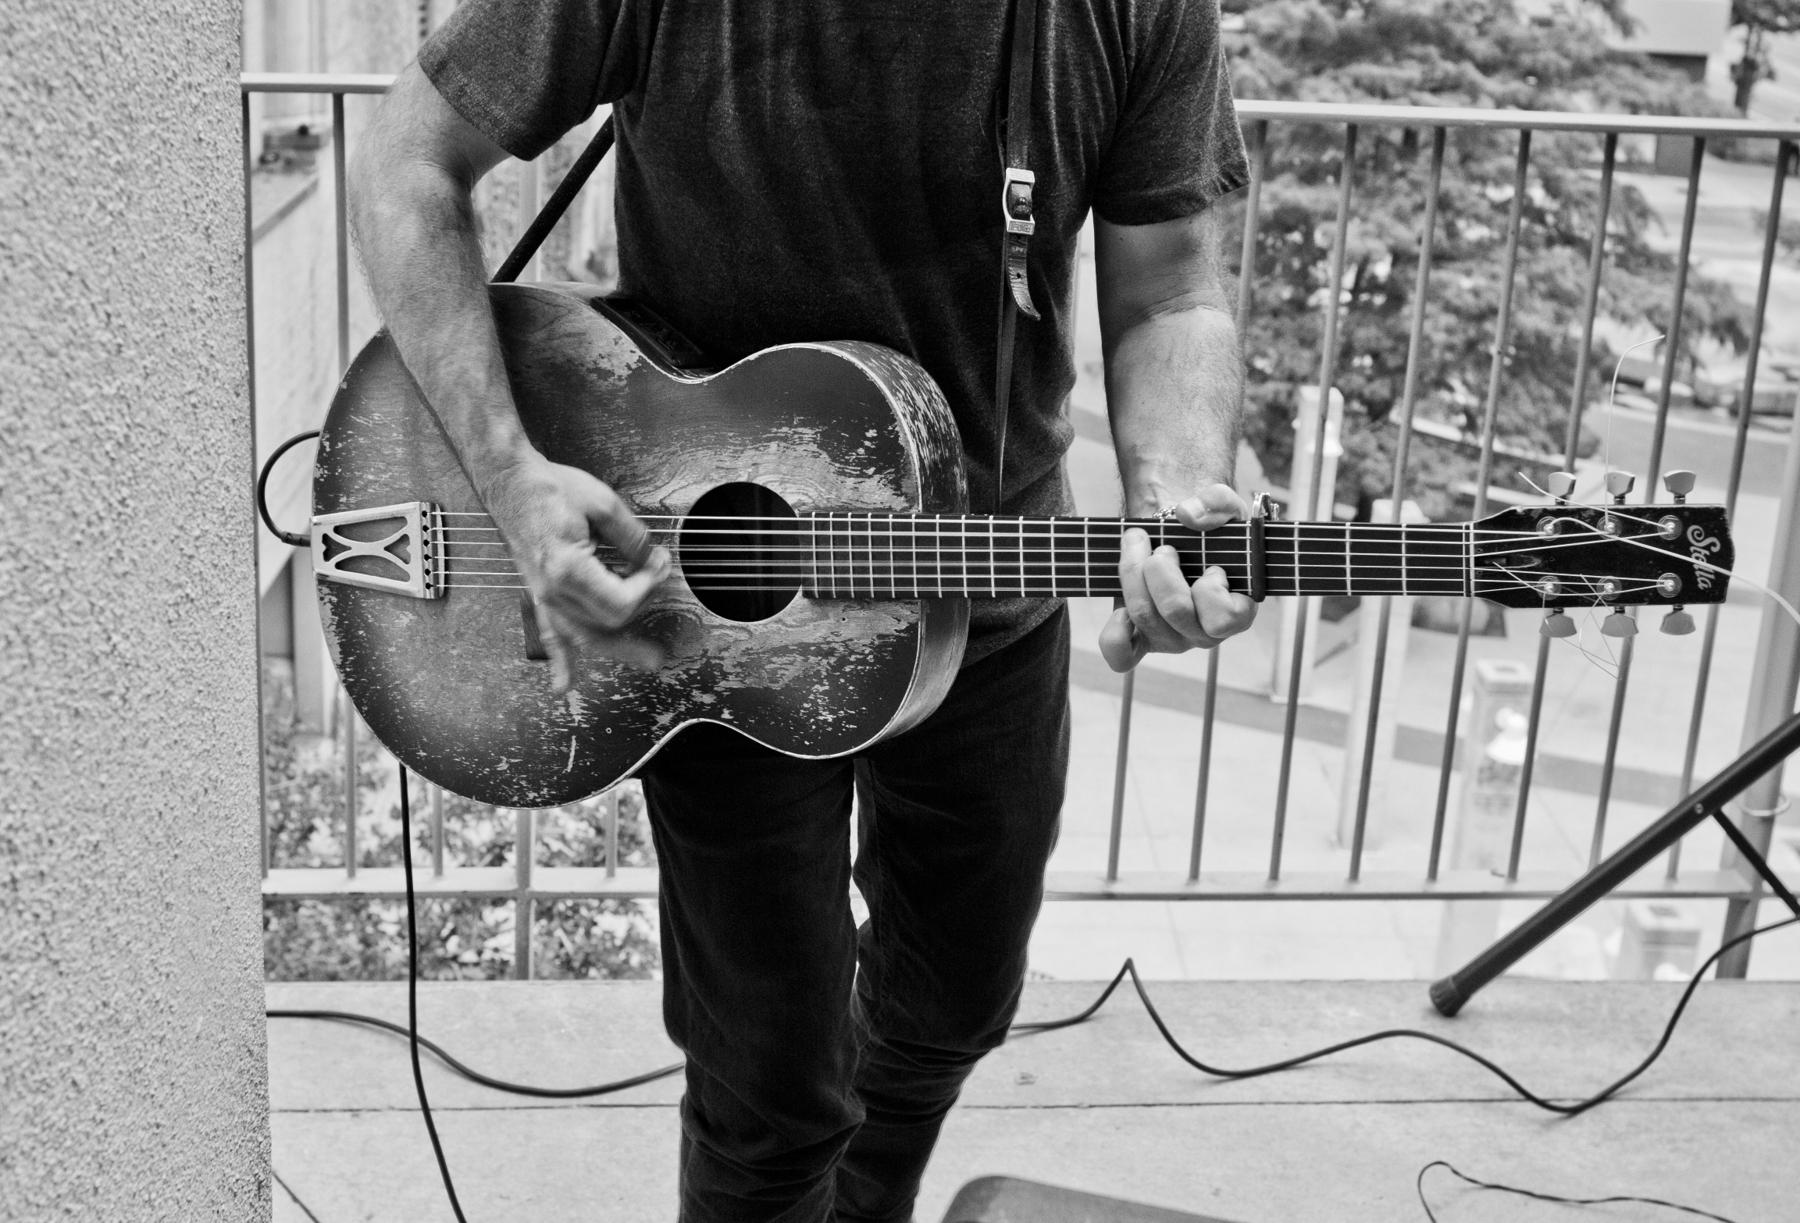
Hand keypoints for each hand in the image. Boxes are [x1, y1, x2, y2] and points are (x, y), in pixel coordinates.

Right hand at [483, 456, 670, 691]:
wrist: (511, 484)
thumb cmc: (548, 489)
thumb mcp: (603, 504)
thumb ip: (633, 538)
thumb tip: (653, 561)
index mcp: (566, 568)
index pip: (621, 599)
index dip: (649, 585)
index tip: (659, 564)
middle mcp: (553, 589)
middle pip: (609, 621)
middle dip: (643, 607)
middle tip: (667, 595)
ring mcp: (544, 596)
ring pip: (585, 637)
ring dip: (619, 650)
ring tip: (649, 660)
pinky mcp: (541, 594)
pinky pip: (550, 634)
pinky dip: (560, 661)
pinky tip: (564, 685)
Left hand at [1098, 485, 1257, 672]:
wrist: (1174, 532)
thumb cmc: (1206, 528)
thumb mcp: (1222, 505)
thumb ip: (1216, 502)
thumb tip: (1187, 514)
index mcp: (1236, 612)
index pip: (1223, 619)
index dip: (1210, 588)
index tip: (1210, 565)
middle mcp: (1204, 633)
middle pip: (1174, 612)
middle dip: (1160, 569)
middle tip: (1162, 547)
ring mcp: (1171, 639)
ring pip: (1144, 618)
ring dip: (1133, 575)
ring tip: (1137, 547)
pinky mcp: (1141, 641)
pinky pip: (1122, 655)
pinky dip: (1115, 632)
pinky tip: (1119, 607)